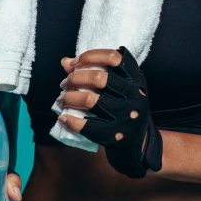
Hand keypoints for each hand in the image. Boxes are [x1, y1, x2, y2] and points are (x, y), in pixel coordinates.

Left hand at [55, 46, 162, 177]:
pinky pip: (88, 126)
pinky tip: (63, 118)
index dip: (90, 56)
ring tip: (62, 99)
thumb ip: (93, 71)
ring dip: (69, 97)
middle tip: (64, 84)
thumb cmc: (124, 109)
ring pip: (90, 100)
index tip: (74, 64)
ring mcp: (127, 116)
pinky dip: (71, 121)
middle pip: (99, 78)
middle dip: (74, 78)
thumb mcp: (118, 88)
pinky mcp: (117, 135)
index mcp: (136, 79)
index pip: (113, 58)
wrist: (139, 143)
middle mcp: (135, 95)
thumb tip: (65, 62)